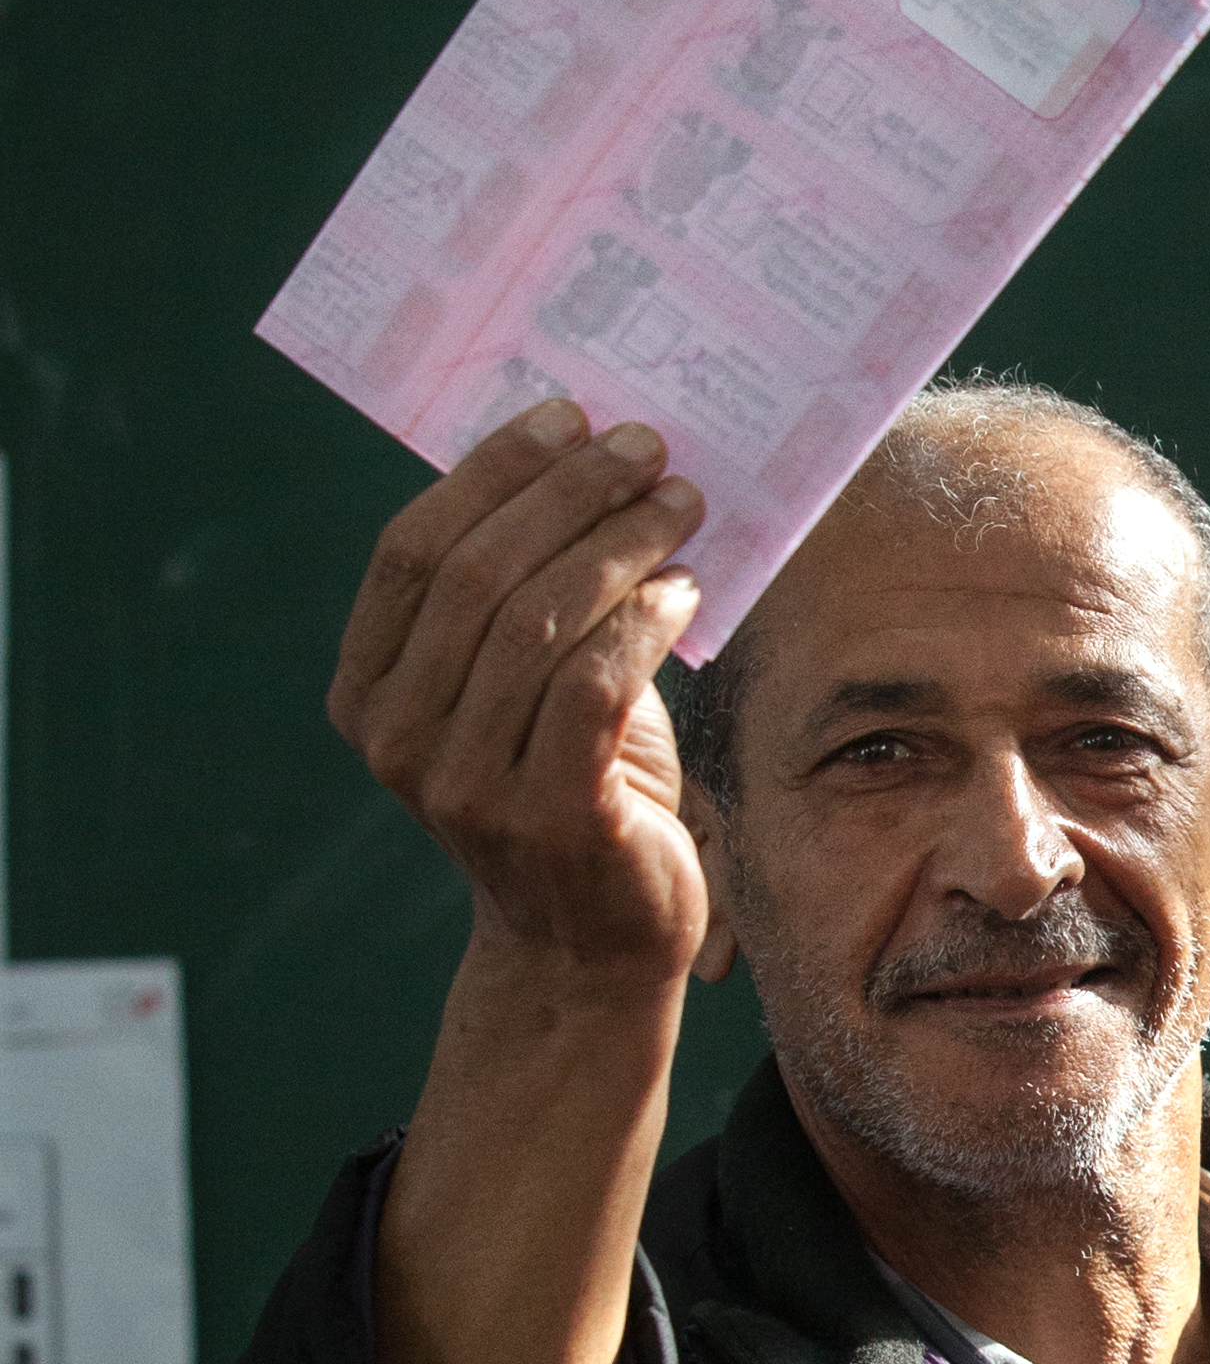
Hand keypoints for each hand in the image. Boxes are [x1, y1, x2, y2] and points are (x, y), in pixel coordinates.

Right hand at [329, 402, 710, 993]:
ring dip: (619, 546)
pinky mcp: (551, 817)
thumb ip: (522, 598)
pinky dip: (644, 625)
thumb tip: (582, 460)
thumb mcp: (525, 690)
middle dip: (569, 493)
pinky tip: (686, 592)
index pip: (413, 551)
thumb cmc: (573, 790)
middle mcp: (400, 740)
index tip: (568, 417)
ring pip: (539, 624)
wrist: (590, 946)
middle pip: (478, 575)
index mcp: (369, 693)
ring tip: (680, 505)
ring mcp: (467, 785)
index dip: (490, 473)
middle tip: (646, 448)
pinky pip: (594, 688)